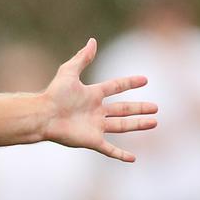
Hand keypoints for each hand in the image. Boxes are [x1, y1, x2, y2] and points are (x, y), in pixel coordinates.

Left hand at [43, 38, 157, 161]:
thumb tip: (93, 41)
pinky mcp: (92, 140)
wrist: (43, 115)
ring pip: (122, 126)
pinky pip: (110, 149)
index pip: (115, 87)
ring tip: (154, 122)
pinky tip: (133, 159)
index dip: (129, 83)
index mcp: (92, 94)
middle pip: (122, 109)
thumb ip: (82, 58)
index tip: (144, 79)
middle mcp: (96, 111)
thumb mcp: (69, 72)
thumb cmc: (54, 94)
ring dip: (138, 125)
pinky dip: (121, 155)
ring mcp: (95, 127)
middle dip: (139, 108)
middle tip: (156, 107)